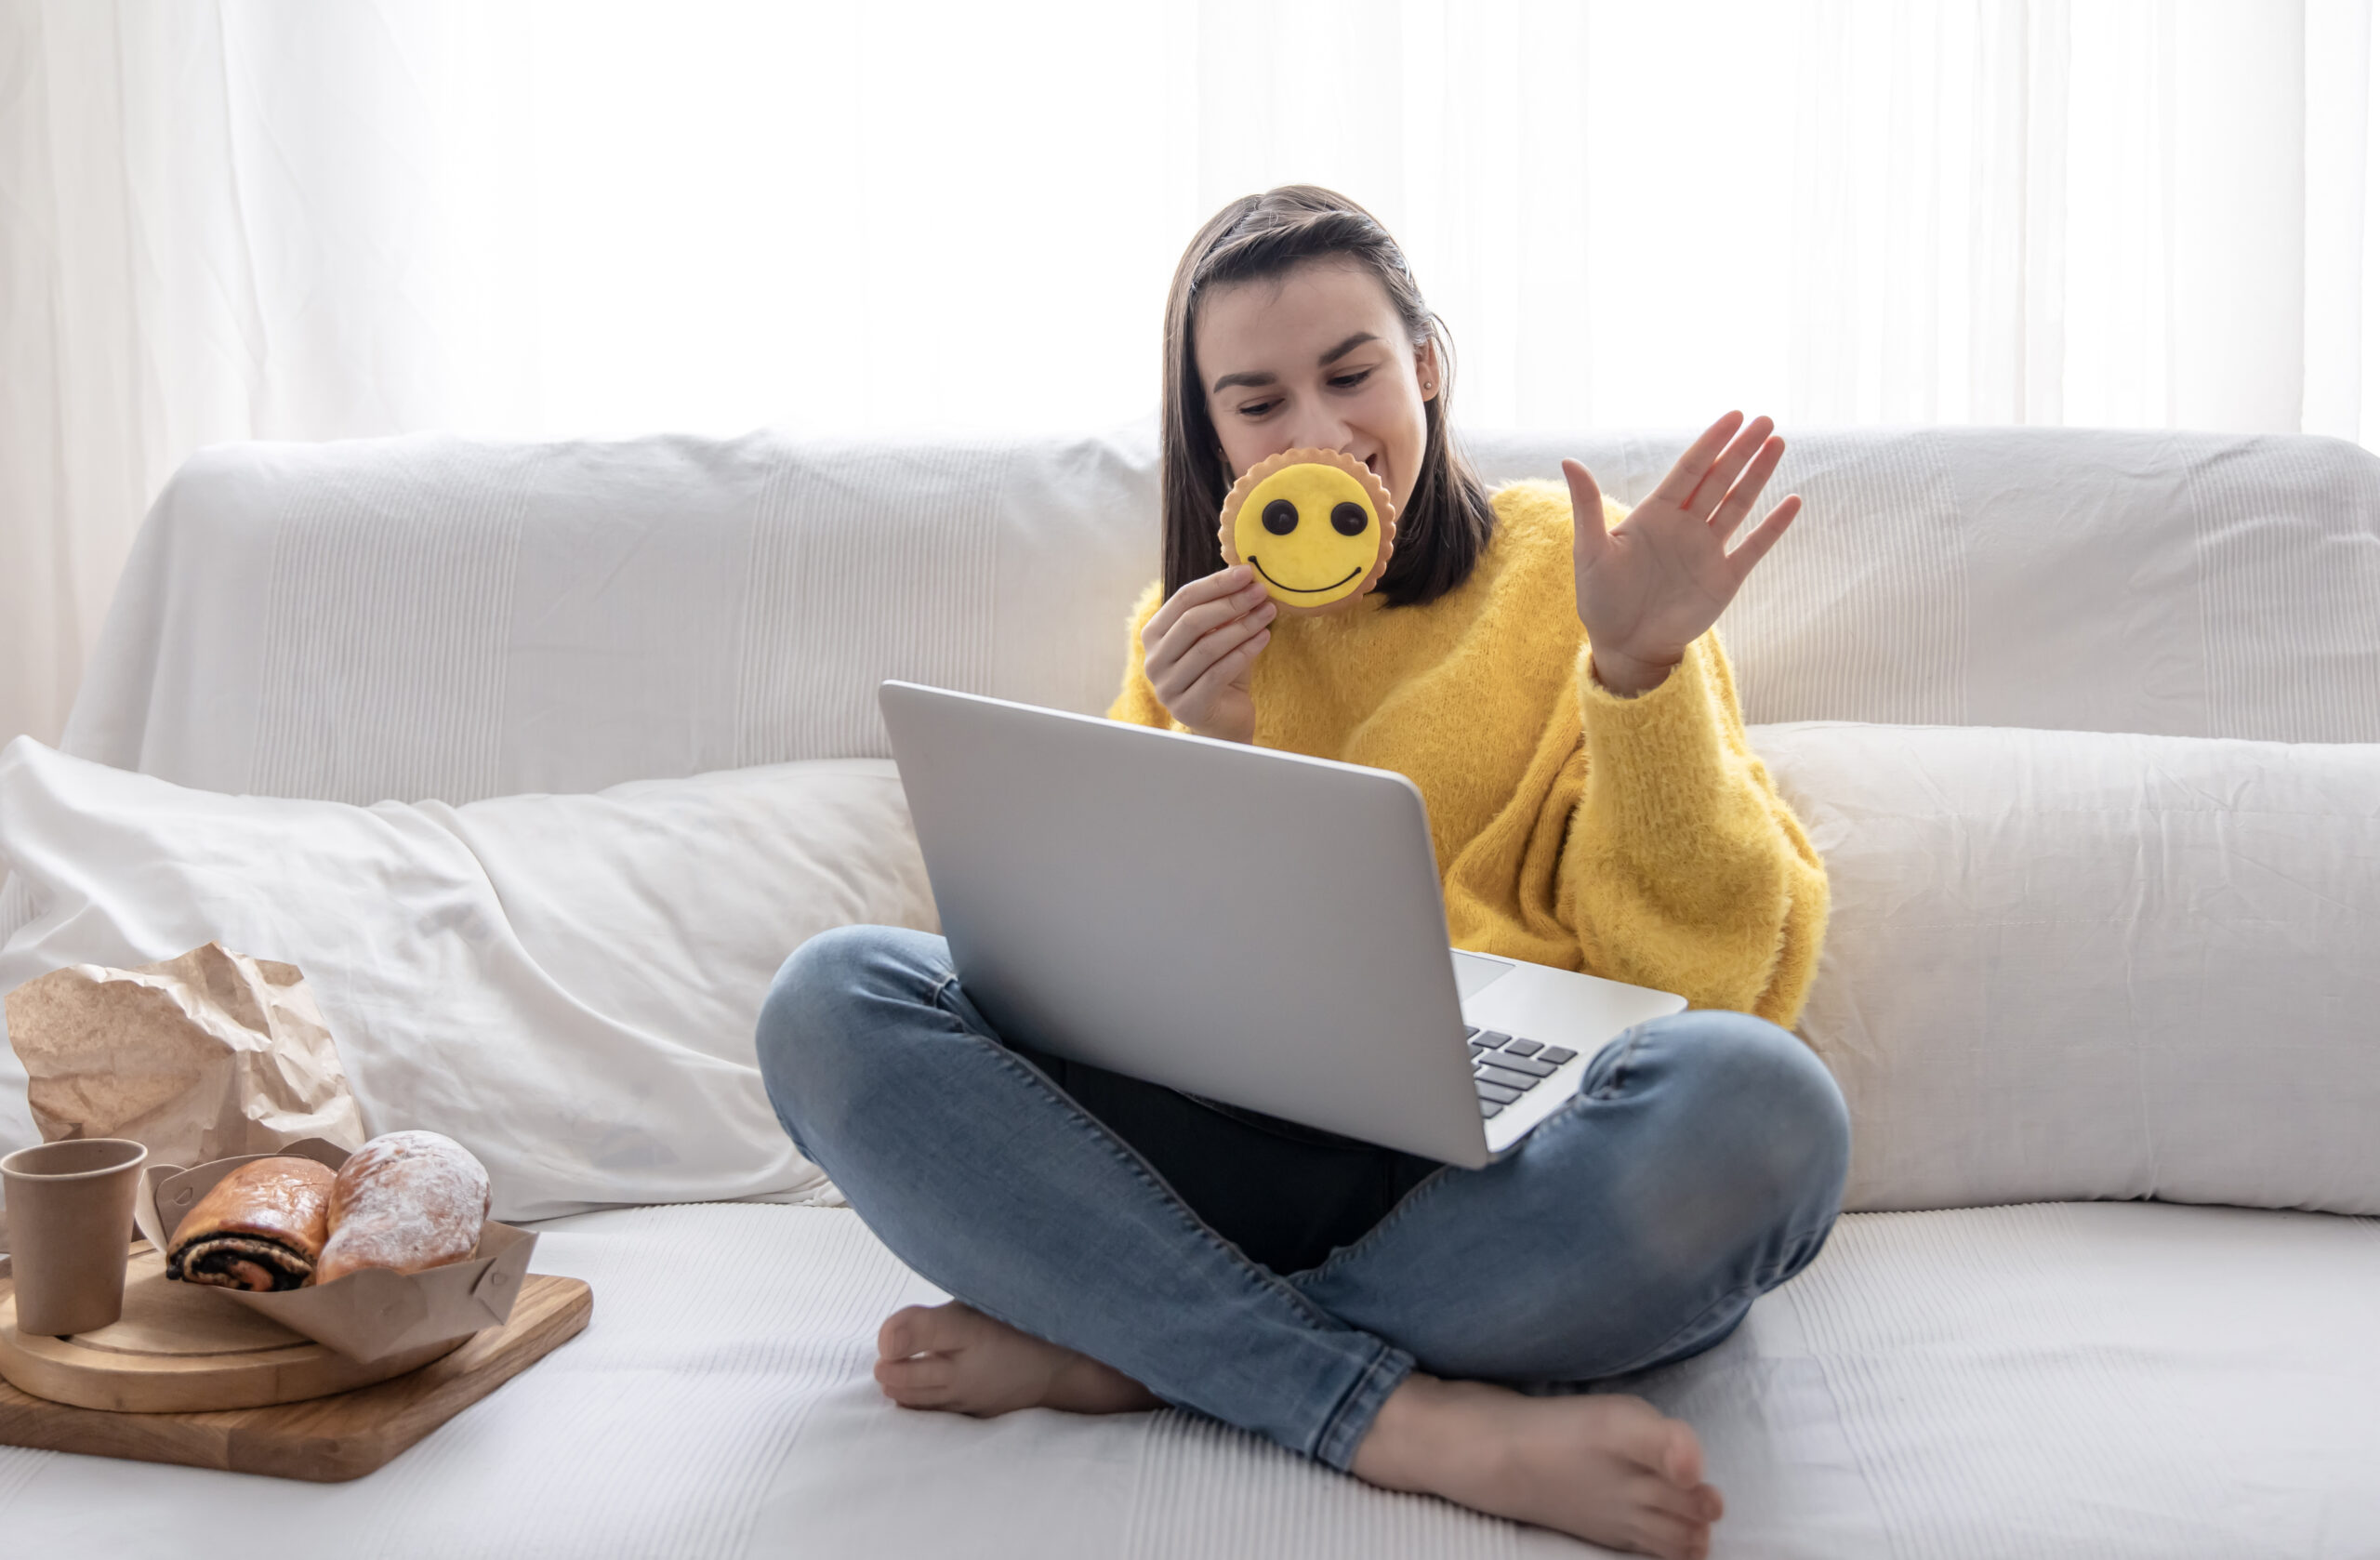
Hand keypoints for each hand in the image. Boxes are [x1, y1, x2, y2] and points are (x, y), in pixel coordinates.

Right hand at [1140, 564, 1274, 742]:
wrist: (1225, 721)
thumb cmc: (1221, 673)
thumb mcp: (1219, 636)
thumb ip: (1223, 611)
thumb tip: (1246, 575)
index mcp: (1154, 635)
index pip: (1182, 600)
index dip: (1215, 584)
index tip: (1247, 572)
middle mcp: (1154, 660)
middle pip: (1192, 621)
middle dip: (1231, 602)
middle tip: (1261, 591)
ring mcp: (1167, 687)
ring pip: (1207, 647)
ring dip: (1242, 626)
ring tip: (1268, 612)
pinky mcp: (1187, 707)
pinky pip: (1218, 673)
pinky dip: (1245, 652)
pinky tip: (1265, 637)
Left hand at [1563, 411, 1801, 696]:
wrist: (1624, 645)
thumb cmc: (1601, 599)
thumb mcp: (1590, 550)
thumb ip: (1587, 505)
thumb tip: (1568, 460)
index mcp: (1656, 514)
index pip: (1690, 469)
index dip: (1711, 442)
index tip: (1734, 416)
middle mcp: (1685, 526)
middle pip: (1719, 479)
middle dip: (1742, 450)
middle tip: (1765, 420)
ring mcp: (1707, 550)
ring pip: (1738, 503)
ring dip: (1758, 475)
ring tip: (1778, 443)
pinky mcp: (1724, 579)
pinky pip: (1754, 547)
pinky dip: (1773, 526)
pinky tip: (1793, 501)